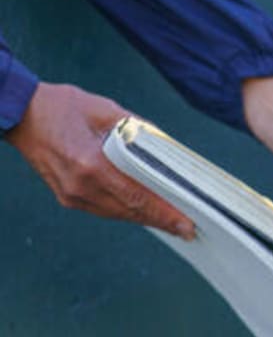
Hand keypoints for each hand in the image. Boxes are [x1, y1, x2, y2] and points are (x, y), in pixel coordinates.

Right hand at [5, 82, 193, 237]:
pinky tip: (143, 211)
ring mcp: (70, 194)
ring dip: (144, 219)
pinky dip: (125, 212)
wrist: (21, 113)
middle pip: (129, 211)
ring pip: (116, 214)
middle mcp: (80, 186)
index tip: (186, 224)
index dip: (163, 213)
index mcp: (90, 164)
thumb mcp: (106, 111)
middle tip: (188, 229)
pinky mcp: (66, 196)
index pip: (136, 197)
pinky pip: (103, 209)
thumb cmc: (62, 107)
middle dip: (160, 221)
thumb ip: (139, 131)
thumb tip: (167, 147)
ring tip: (171, 223)